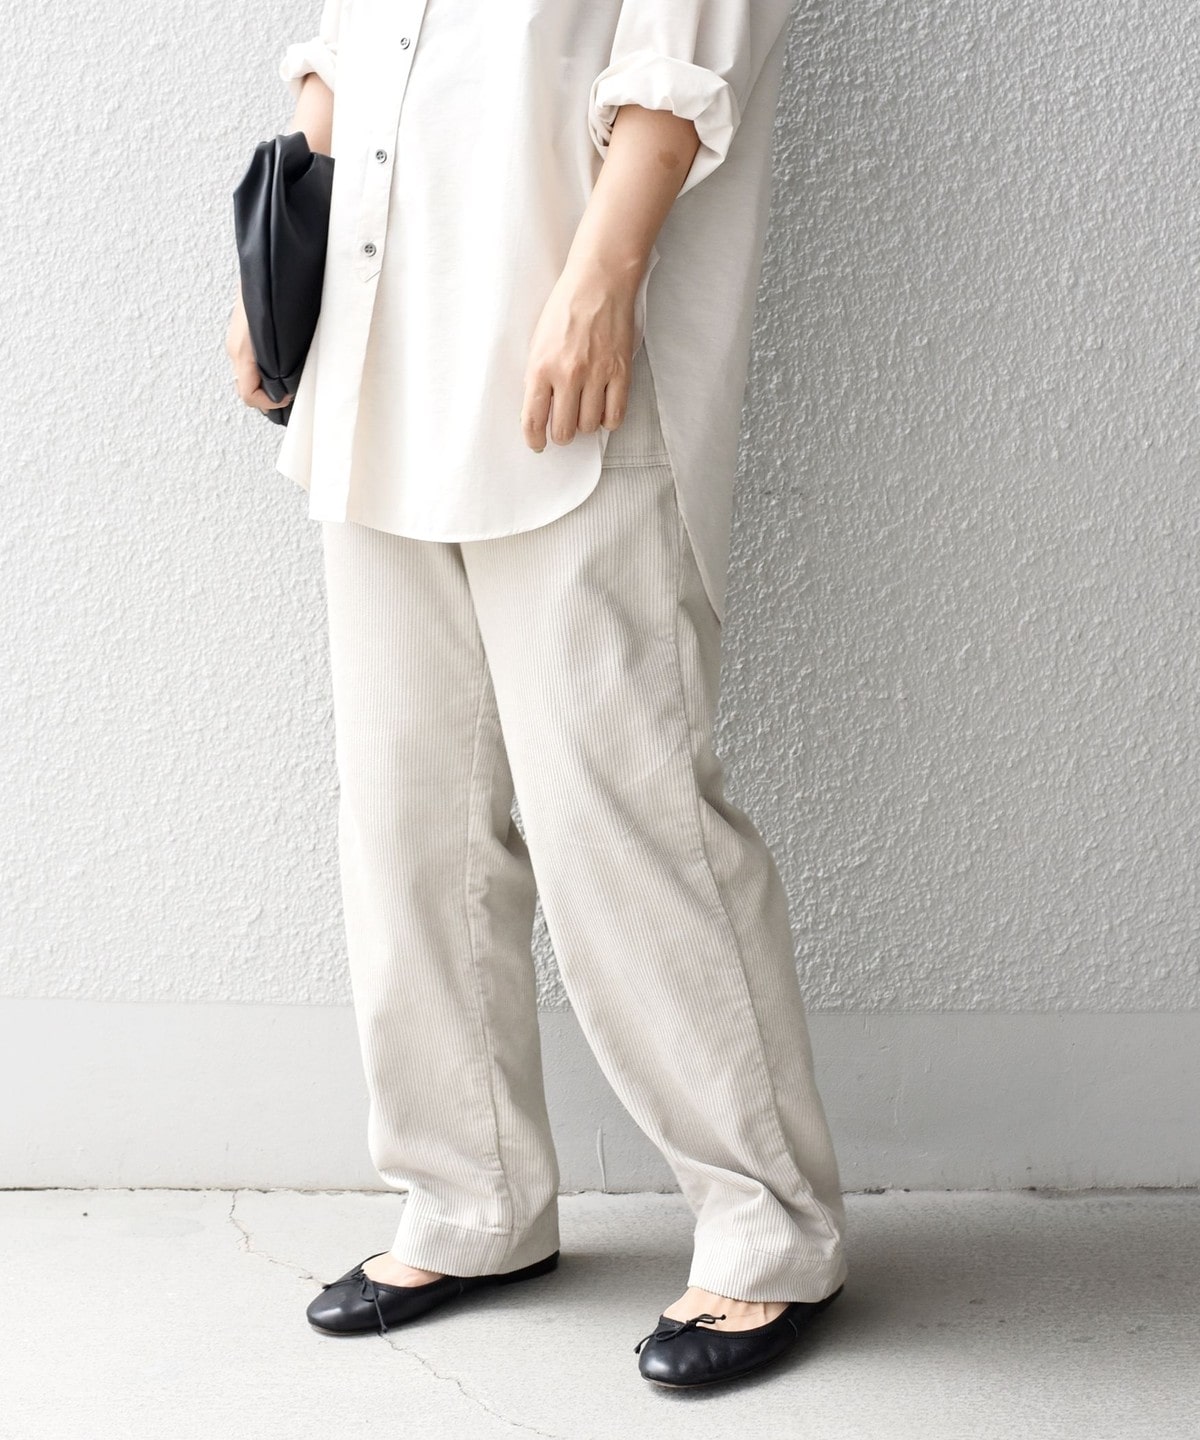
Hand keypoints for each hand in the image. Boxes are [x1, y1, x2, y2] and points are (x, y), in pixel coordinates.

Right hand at [226, 283, 292, 416]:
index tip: (291, 395)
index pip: (248, 394)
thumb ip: (285, 360)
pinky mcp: (239, 335)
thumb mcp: (284, 332)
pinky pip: (247, 363)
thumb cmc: (276, 292)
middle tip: (292, 392)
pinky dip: (262, 371)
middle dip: (268, 396)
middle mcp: (234, 348)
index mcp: (242, 350)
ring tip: (289, 379)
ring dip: (266, 384)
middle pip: (245, 388)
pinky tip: (281, 363)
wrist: (265, 262)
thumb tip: (291, 385)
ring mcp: (234, 341)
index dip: (270, 403)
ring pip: (246, 376)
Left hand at [520, 255, 640, 451]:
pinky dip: (608, 420)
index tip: (538, 444)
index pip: (533, 420)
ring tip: (583, 409)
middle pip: (564, 431)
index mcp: (541, 367)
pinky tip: (602, 409)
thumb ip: (537, 378)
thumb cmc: (565, 309)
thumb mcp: (538, 342)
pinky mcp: (620, 372)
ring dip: (585, 424)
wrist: (598, 283)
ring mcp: (597, 375)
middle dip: (562, 434)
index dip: (534, 440)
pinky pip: (615, 416)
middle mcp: (568, 375)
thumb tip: (540, 411)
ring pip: (589, 426)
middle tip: (563, 426)